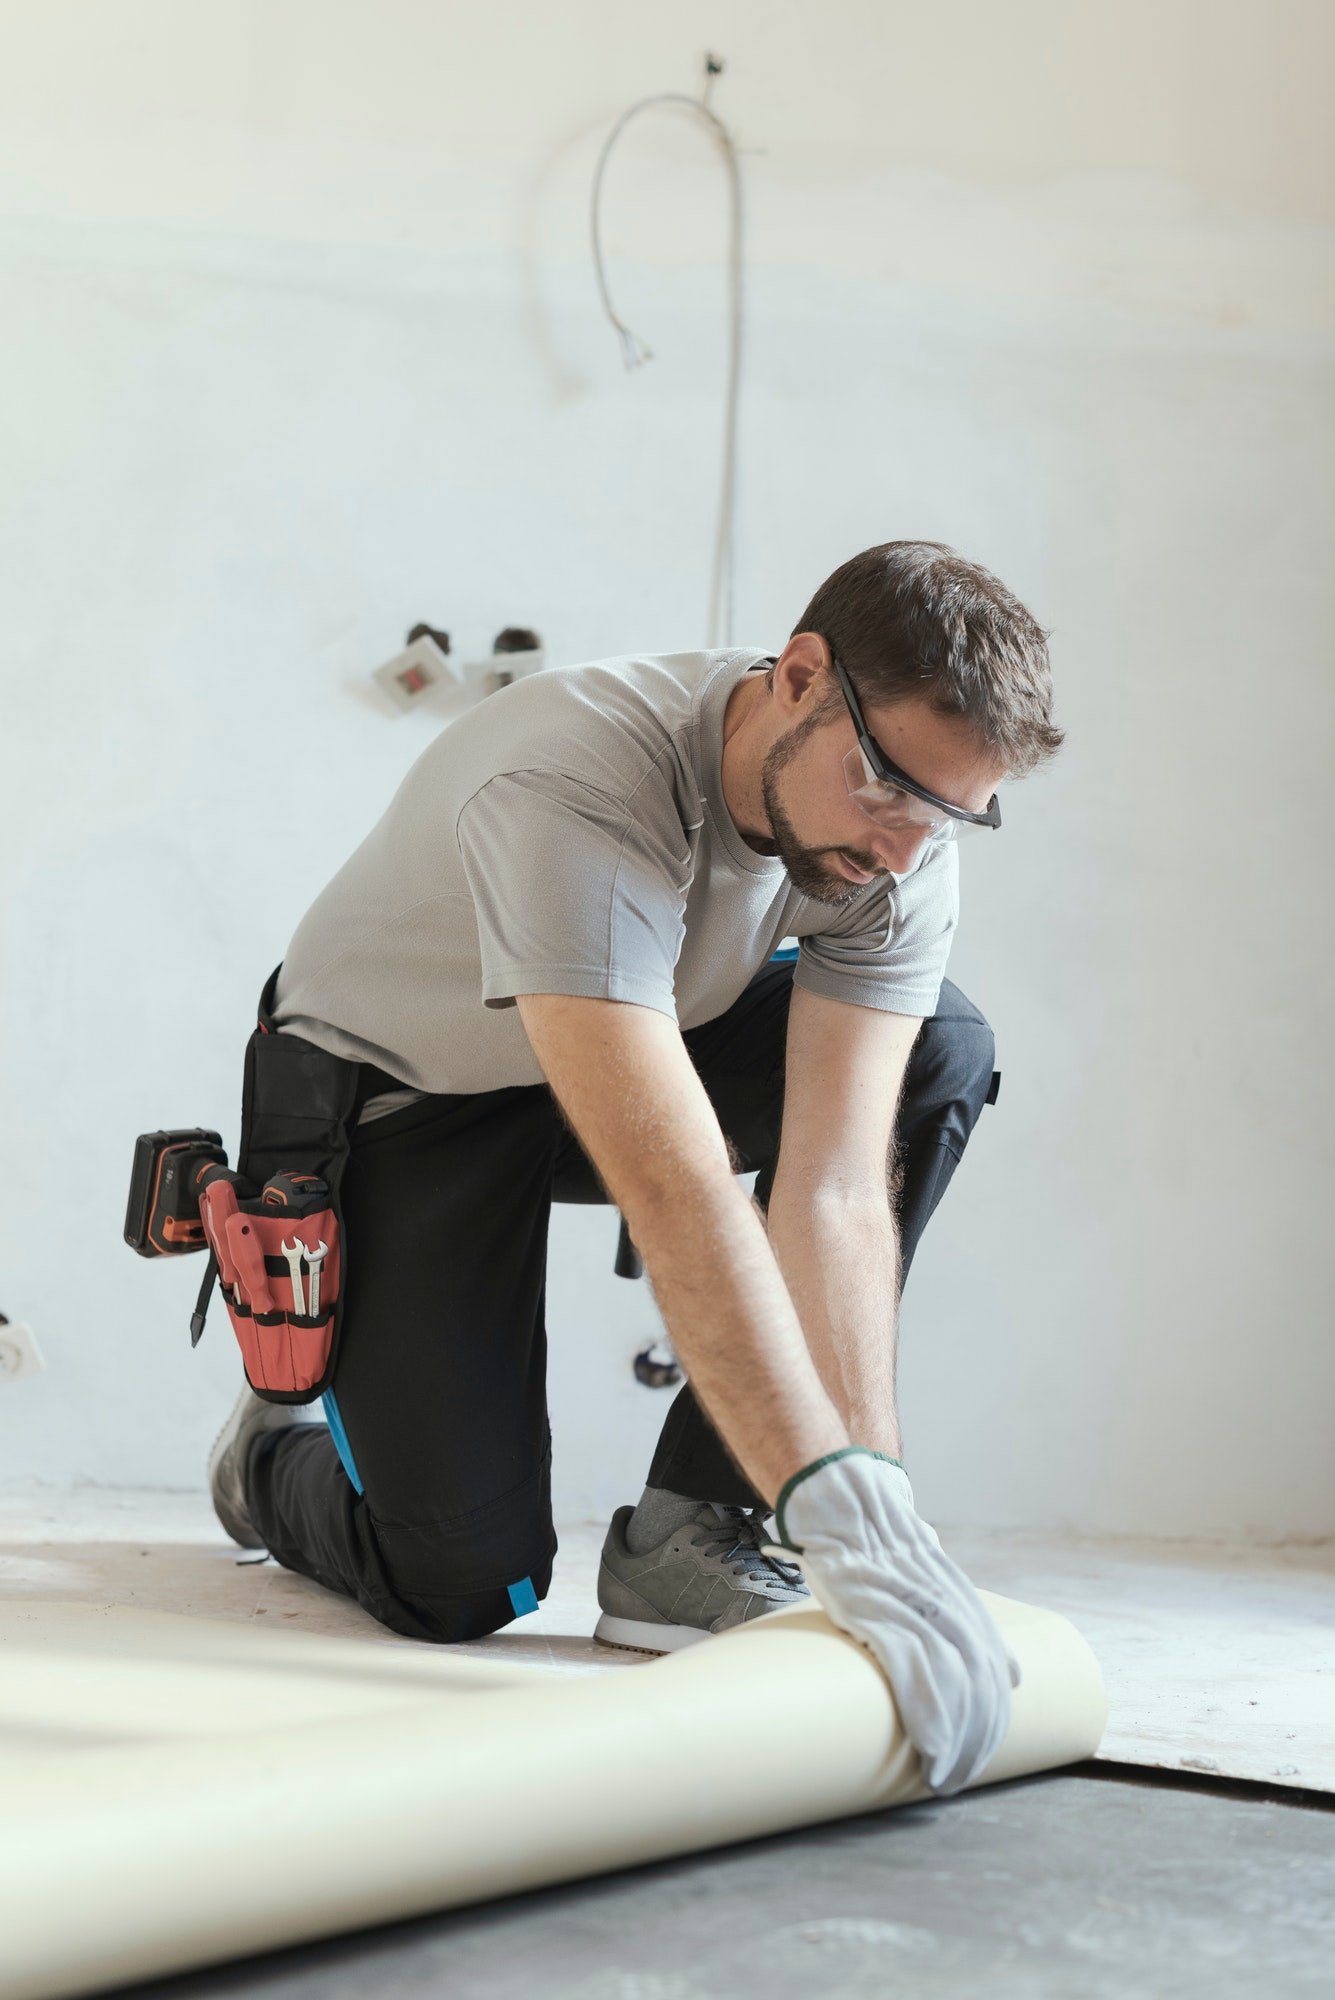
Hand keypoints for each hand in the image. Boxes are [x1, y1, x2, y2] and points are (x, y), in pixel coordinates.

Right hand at [773, 1447, 1018, 1794]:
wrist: (850, 1507)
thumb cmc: (888, 1554)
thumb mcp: (944, 1582)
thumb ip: (976, 1627)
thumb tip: (1014, 1673)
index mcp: (966, 1608)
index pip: (993, 1676)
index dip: (990, 1722)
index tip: (978, 1759)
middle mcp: (950, 1610)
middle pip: (978, 1687)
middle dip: (973, 1740)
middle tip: (957, 1779)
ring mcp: (914, 1612)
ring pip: (952, 1685)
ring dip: (953, 1739)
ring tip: (942, 1776)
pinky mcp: (878, 1613)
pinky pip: (911, 1672)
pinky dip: (925, 1713)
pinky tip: (930, 1745)